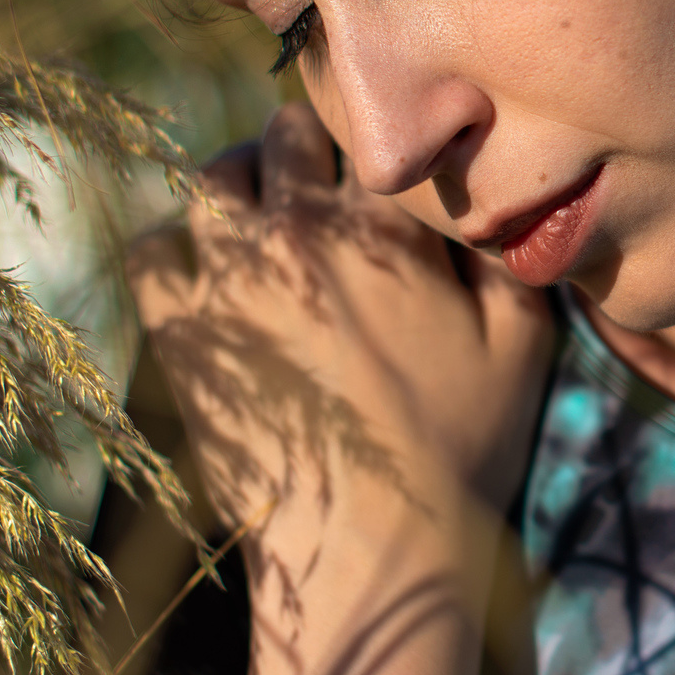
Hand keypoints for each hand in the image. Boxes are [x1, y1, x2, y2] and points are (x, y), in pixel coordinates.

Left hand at [127, 102, 555, 541]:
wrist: (373, 543)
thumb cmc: (462, 448)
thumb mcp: (523, 346)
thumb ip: (508, 260)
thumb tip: (493, 204)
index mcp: (386, 227)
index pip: (372, 131)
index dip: (382, 140)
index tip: (386, 161)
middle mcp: (300, 231)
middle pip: (288, 134)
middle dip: (307, 144)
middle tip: (321, 176)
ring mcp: (230, 276)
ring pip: (214, 177)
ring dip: (240, 180)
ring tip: (259, 210)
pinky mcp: (180, 329)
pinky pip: (151, 249)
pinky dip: (174, 246)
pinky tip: (203, 271)